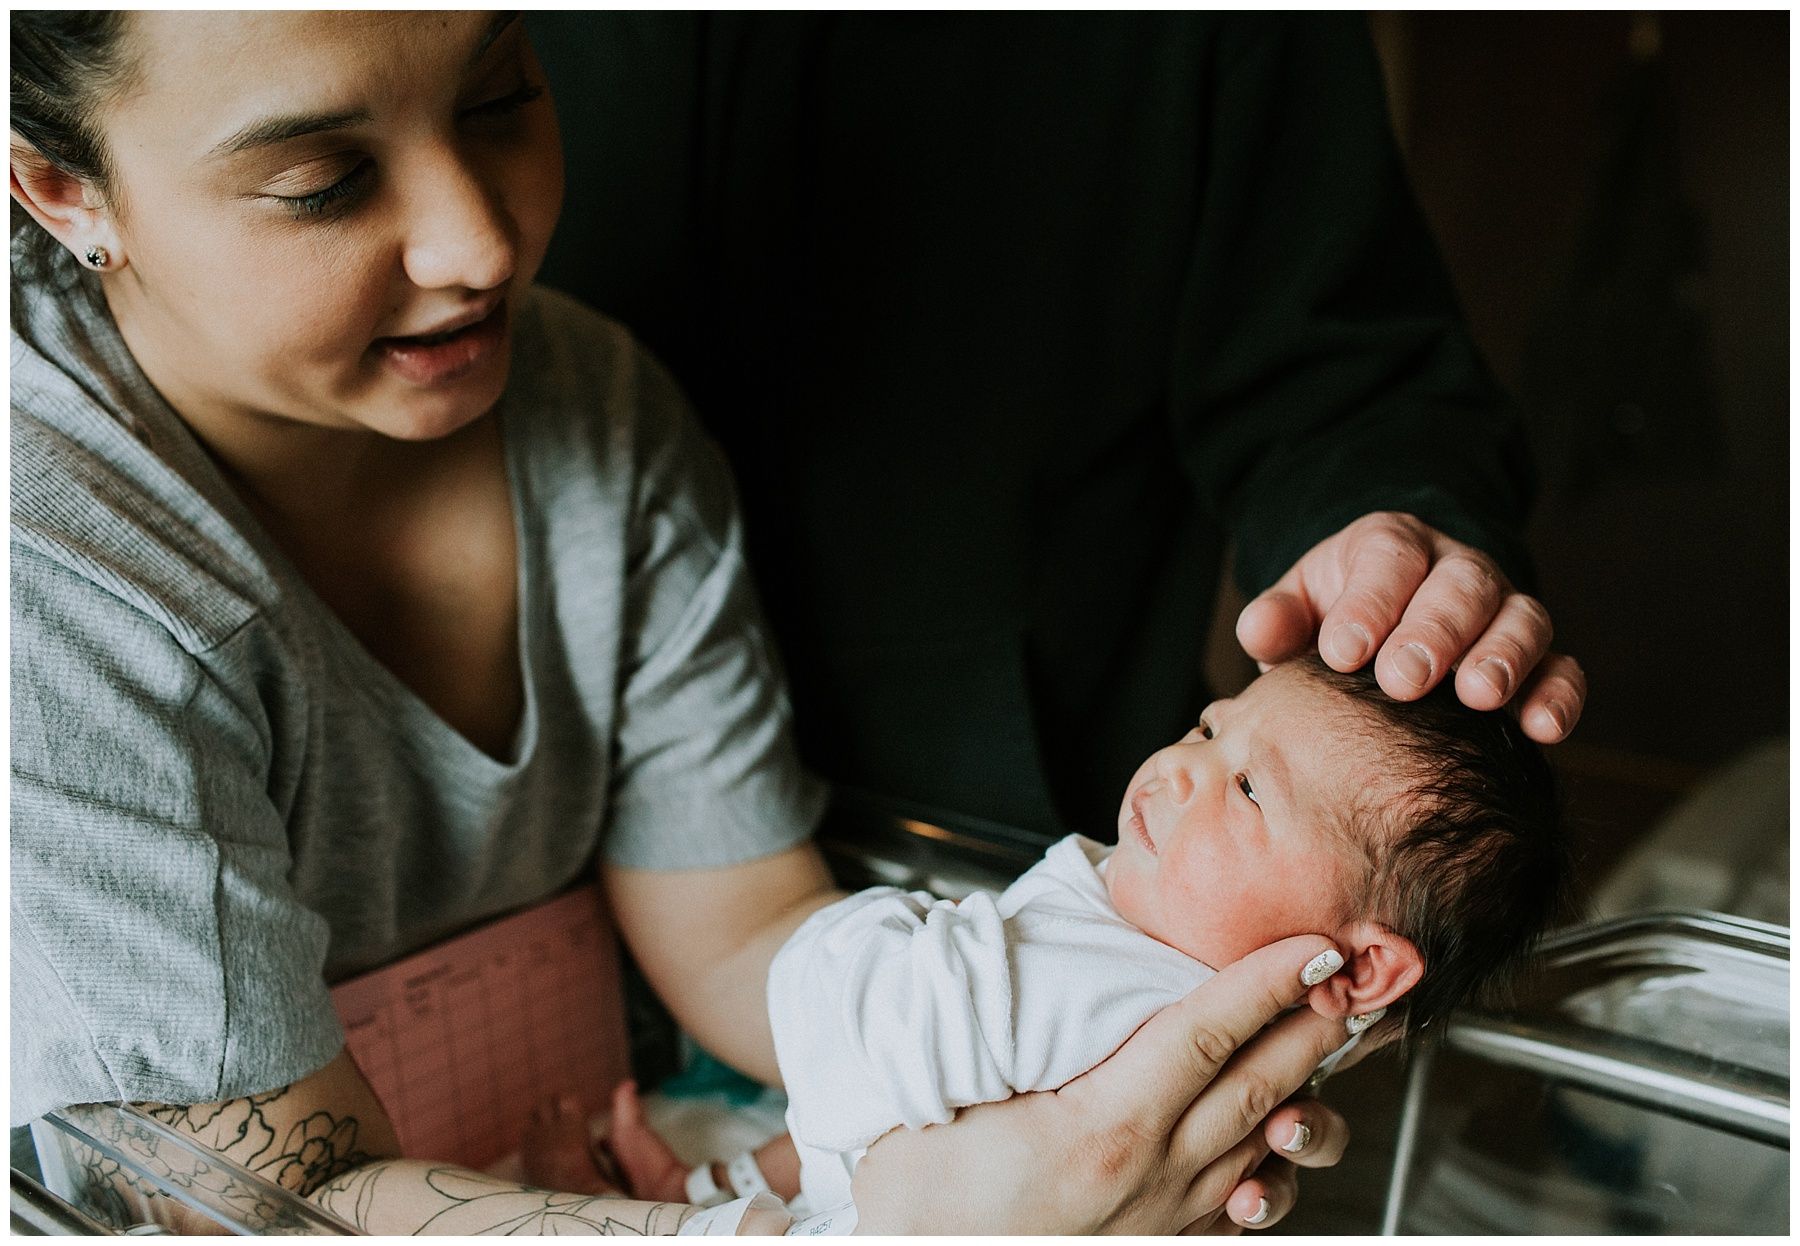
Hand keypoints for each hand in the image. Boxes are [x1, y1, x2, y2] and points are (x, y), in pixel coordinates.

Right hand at [849, 936, 1353, 1233]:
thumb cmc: (919, 1203)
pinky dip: (1269, 1167)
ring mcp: (1161, 1225)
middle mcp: (1148, 1181)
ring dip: (1305, 1094)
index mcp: (1101, 1130)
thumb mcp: (945, 1099)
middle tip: (1361, 982)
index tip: (1311, 945)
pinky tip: (1280, 1144)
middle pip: (1254, 1089)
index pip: (1204, 1035)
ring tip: (1333, 1051)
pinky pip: (1234, 1207)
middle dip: (1314, 1029)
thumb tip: (1037, 968)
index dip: (1265, 984)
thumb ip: (1002, 1036)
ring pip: (1259, 1151)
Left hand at [1235, 512, 1585, 742]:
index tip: (1343, 652)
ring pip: (1521, 619)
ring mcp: (1504, 611)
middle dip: (1433, 633)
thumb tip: (1258, 630)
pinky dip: (1557, 695)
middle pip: (1461, 587)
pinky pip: (1561, 668)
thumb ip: (1277, 619)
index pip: (1388, 560)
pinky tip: (1543, 729)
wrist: (1384, 626)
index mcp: (1392, 546)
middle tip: (1404, 680)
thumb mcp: (1299, 607)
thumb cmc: (1335, 621)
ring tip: (1479, 696)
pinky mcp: (1537, 657)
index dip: (1369, 603)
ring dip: (1503, 657)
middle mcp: (1457, 569)